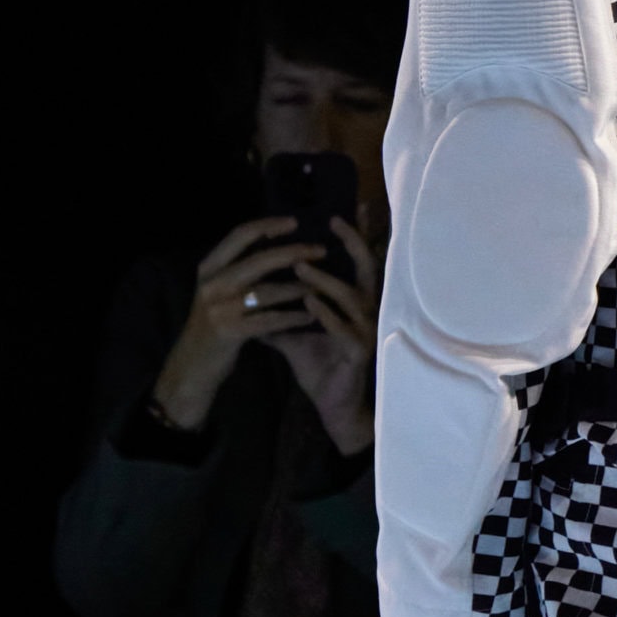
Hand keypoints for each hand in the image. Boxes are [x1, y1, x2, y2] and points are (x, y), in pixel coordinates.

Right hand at [153, 216, 322, 431]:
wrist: (192, 365)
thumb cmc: (211, 325)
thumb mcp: (217, 290)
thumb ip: (238, 269)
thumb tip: (273, 244)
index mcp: (209, 267)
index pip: (240, 235)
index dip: (268, 225)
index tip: (295, 222)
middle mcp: (212, 283)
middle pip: (259, 259)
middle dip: (293, 252)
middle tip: (321, 250)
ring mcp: (220, 307)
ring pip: (269, 291)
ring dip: (300, 288)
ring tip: (324, 286)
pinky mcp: (231, 331)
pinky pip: (270, 320)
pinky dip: (293, 317)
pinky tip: (311, 317)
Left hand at [265, 218, 379, 455]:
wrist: (330, 403)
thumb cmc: (319, 364)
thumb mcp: (294, 332)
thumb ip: (277, 310)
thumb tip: (247, 294)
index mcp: (354, 301)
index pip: (359, 262)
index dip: (353, 237)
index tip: (336, 213)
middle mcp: (367, 310)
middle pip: (369, 269)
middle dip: (354, 244)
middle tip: (333, 223)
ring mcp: (367, 331)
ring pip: (353, 297)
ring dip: (326, 281)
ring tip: (300, 267)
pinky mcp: (359, 352)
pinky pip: (344, 329)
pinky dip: (327, 315)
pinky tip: (310, 303)